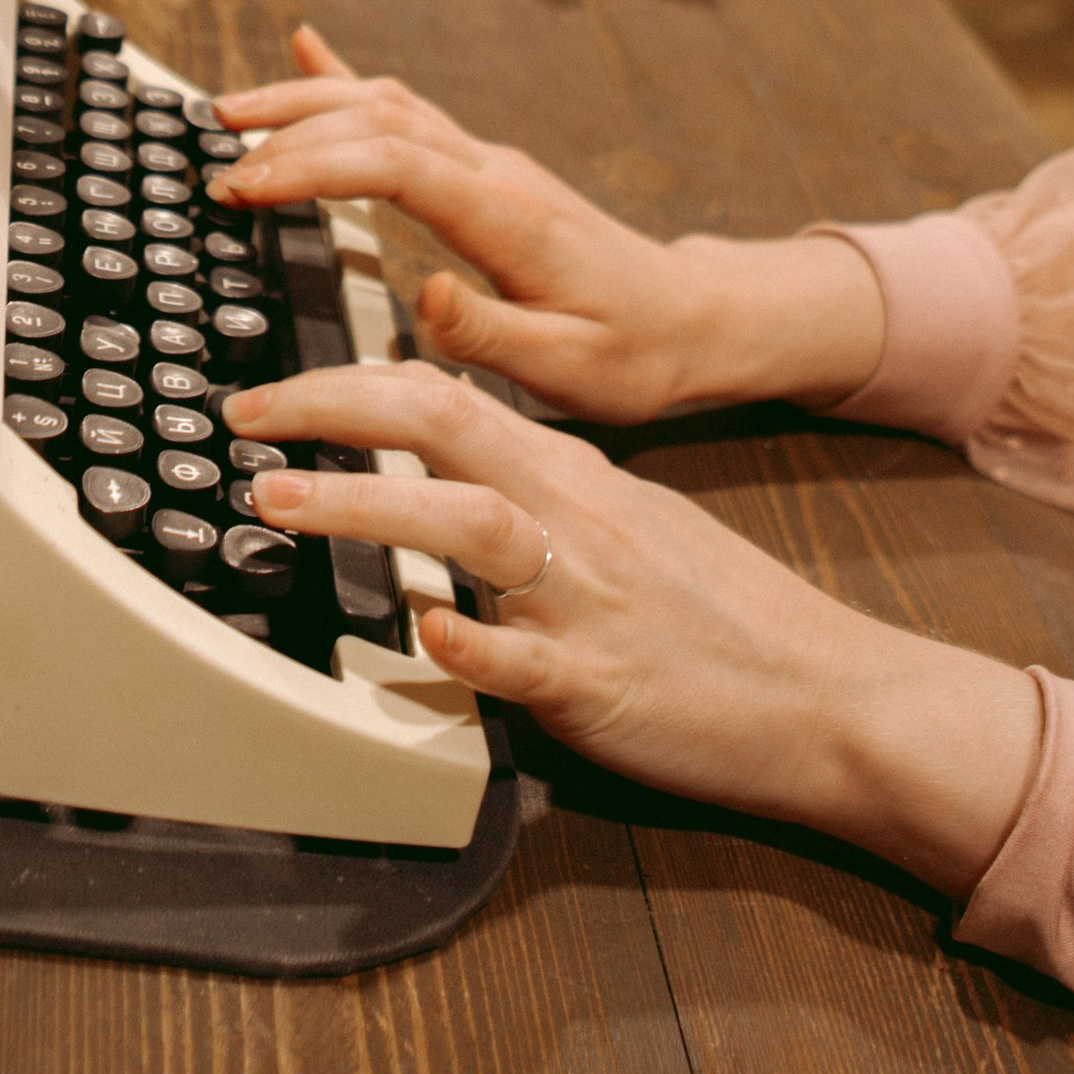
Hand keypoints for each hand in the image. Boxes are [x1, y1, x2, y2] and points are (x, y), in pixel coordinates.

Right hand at [213, 29, 883, 422]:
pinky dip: (349, 77)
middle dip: (289, 129)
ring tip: (230, 110)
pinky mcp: (484, 171)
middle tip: (217, 158)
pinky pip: (407, 109)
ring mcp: (489, 164)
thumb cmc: (634, 351)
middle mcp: (494, 173)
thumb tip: (421, 293)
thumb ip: (489, 331)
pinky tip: (308, 48)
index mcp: (506, 217)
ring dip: (305, 99)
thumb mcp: (569, 369)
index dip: (312, 166)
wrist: (690, 318)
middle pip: (378, 118)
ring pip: (385, 104)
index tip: (245, 185)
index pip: (394, 164)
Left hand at [229, 361, 1040, 896]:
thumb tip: (448, 461)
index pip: (447, 394)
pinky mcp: (601, 684)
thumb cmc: (725, 617)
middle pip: (442, 424)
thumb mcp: (626, 524)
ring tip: (277, 500)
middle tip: (243, 416)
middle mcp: (571, 521)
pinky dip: (474, 644)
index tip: (269, 392)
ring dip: (365, 501)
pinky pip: (527, 660)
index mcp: (571, 479)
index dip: (348, 379)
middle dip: (331, 407)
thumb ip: (535, 490)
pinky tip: (424, 635)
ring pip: (468, 521)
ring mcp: (584, 600)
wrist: (830, 694)